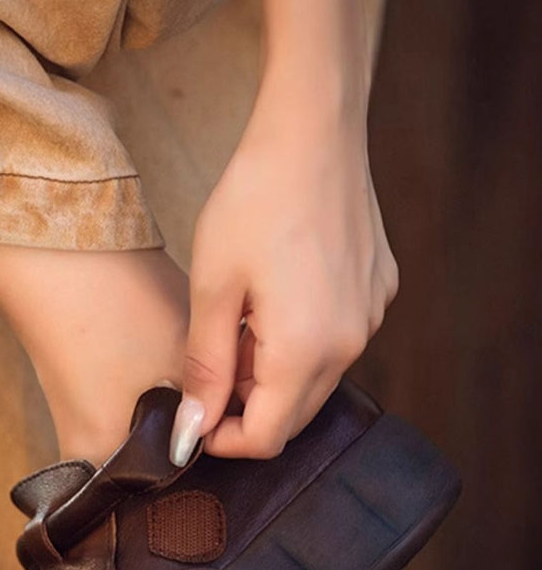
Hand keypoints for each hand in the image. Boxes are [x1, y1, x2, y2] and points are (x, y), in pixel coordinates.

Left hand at [169, 98, 398, 464]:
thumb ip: (204, 367)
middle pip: (293, 415)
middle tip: (211, 362)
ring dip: (273, 375)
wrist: (313, 130)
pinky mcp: (377, 295)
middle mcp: (349, 345)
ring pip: (315, 382)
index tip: (193, 417)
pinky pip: (336, 343)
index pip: (266, 437)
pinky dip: (301, 343)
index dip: (222, 440)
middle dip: (246, 407)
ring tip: (241, 323)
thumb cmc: (254, 200)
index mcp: (304, 351)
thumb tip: (191, 431)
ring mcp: (370, 319)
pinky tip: (276, 298)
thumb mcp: (213, 286)